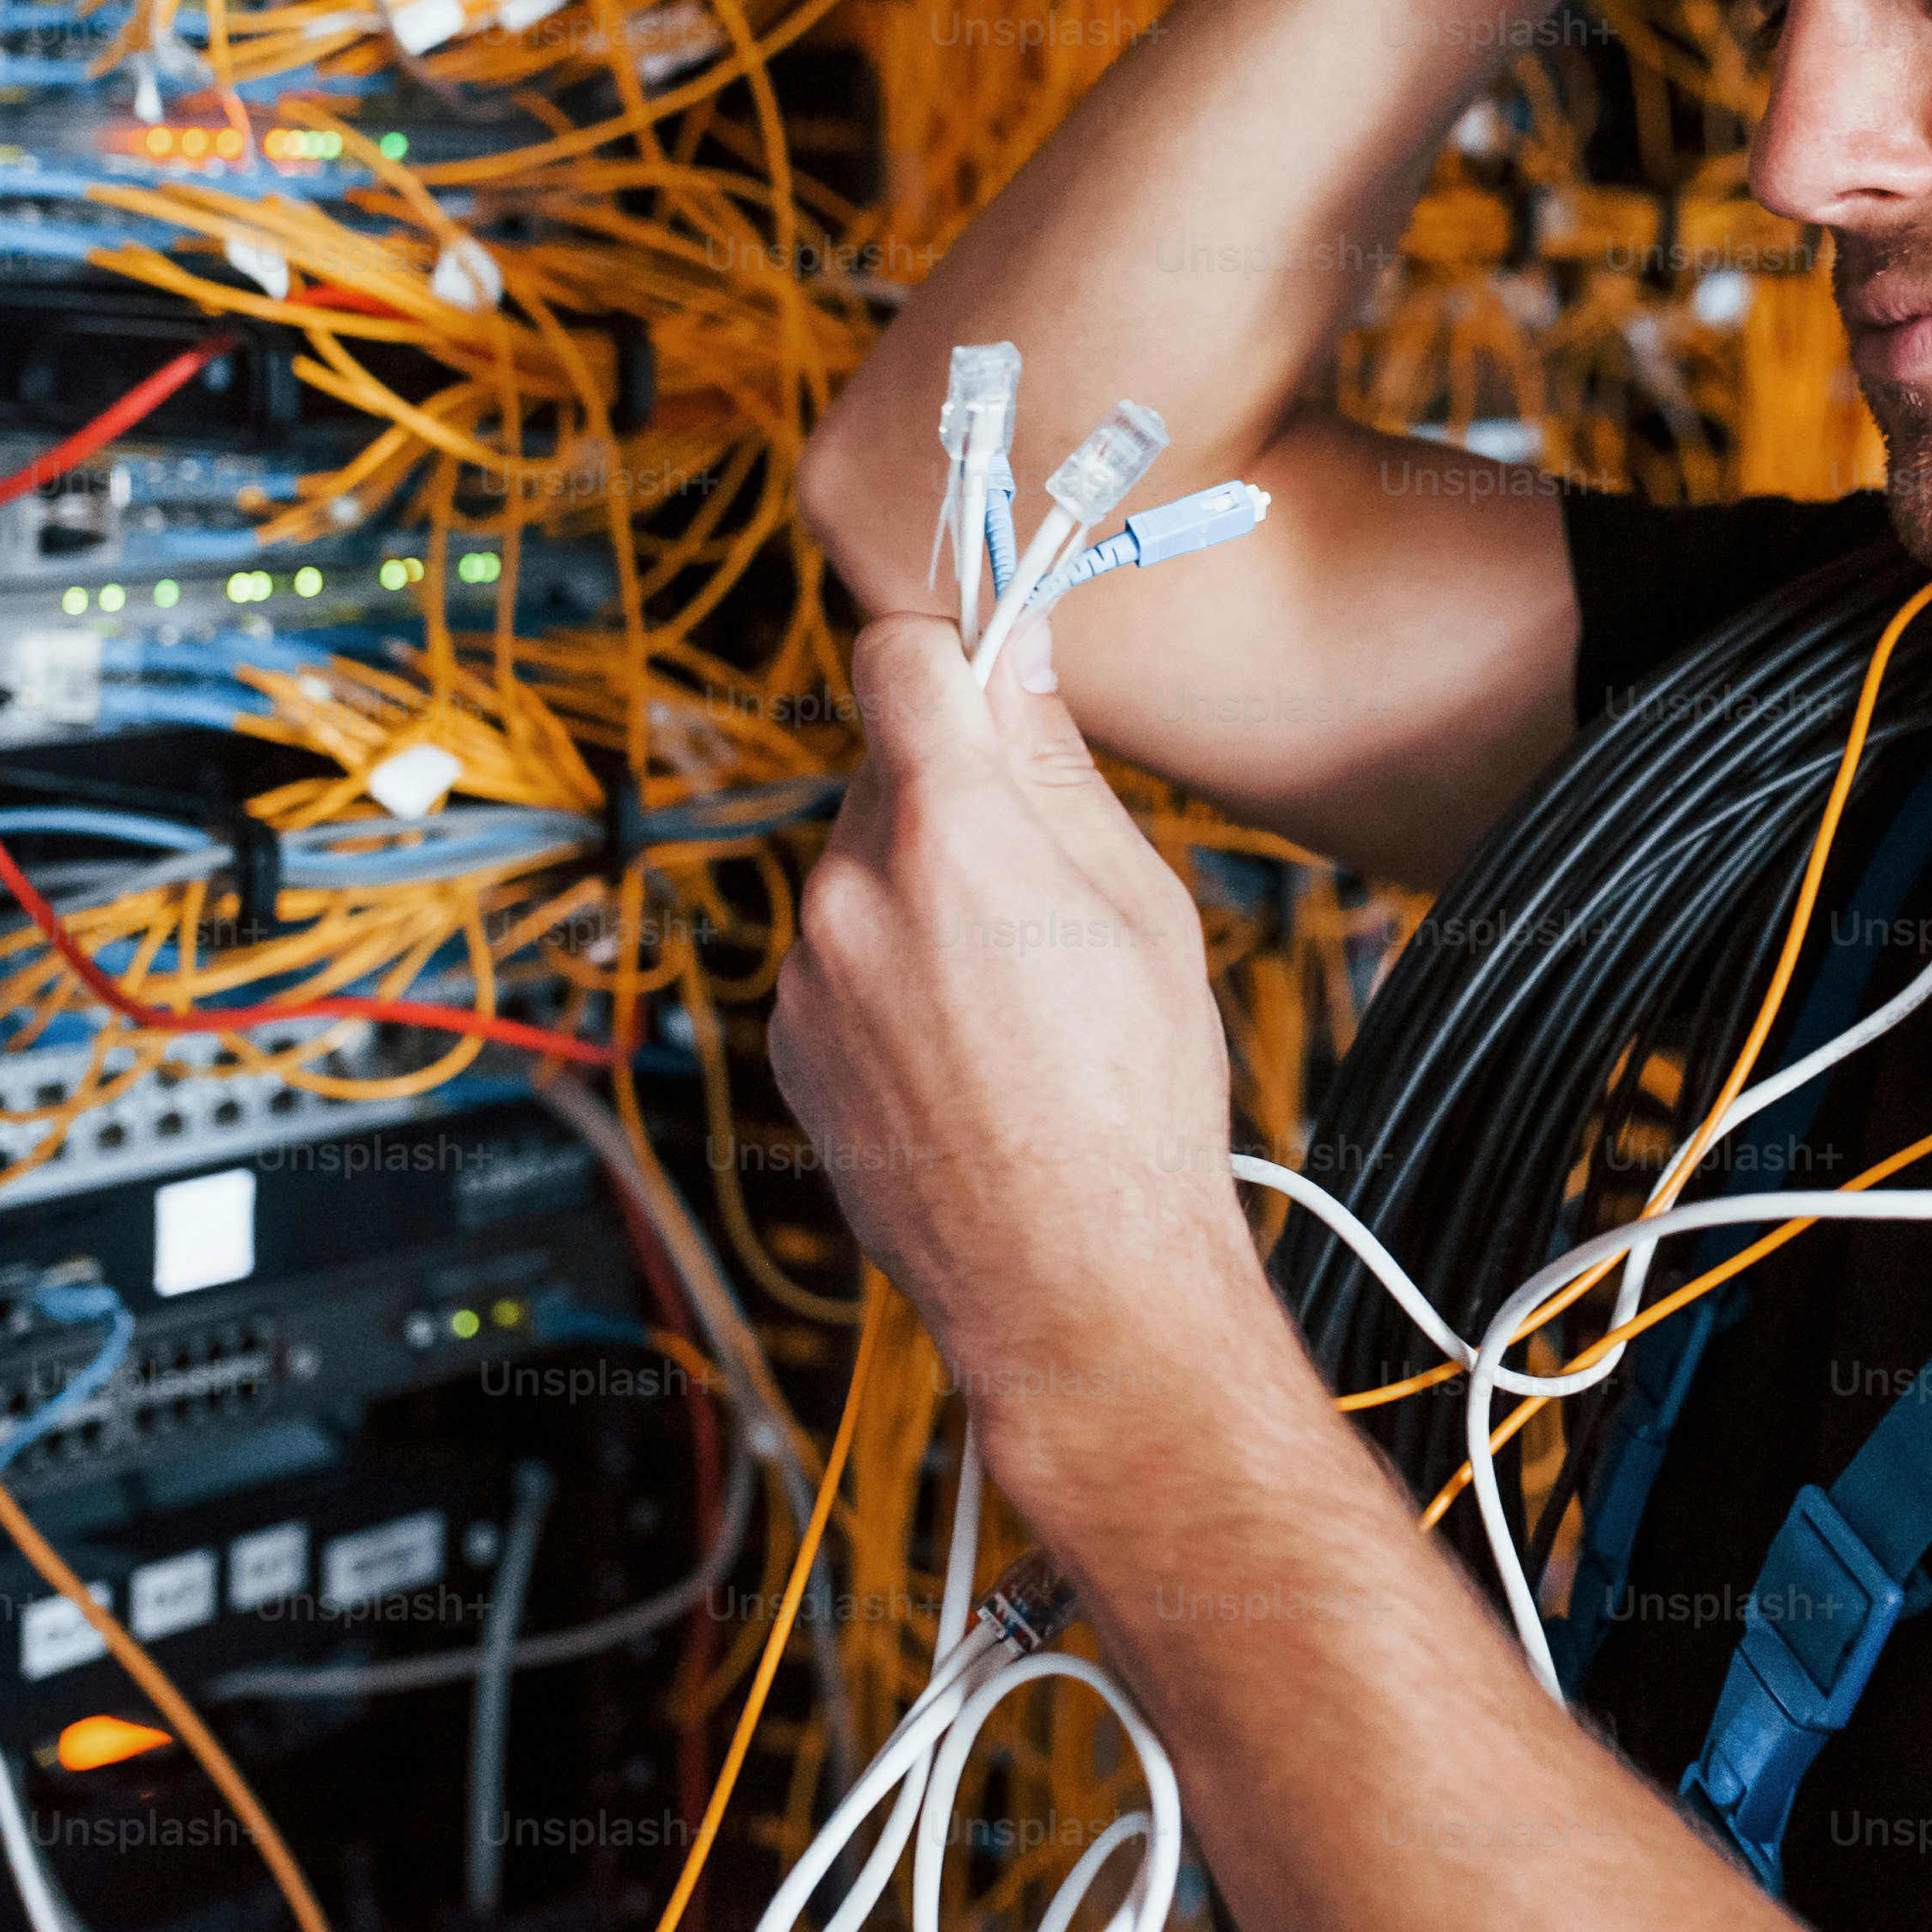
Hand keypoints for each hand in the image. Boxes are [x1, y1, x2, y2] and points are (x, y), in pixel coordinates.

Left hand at [767, 613, 1275, 1483]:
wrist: (1075, 1285)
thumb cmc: (1135, 1107)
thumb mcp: (1139, 905)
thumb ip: (1058, 767)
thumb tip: (1018, 654)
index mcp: (949, 832)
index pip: (897, 652)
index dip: (946, 646)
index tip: (983, 664)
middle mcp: (851, 890)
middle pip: (886, 764)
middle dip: (952, 785)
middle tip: (1038, 867)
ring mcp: (809, 974)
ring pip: (861, 864)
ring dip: (920, 884)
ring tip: (1012, 984)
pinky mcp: (791, 1041)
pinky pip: (838, 953)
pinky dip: (890, 967)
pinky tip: (967, 1042)